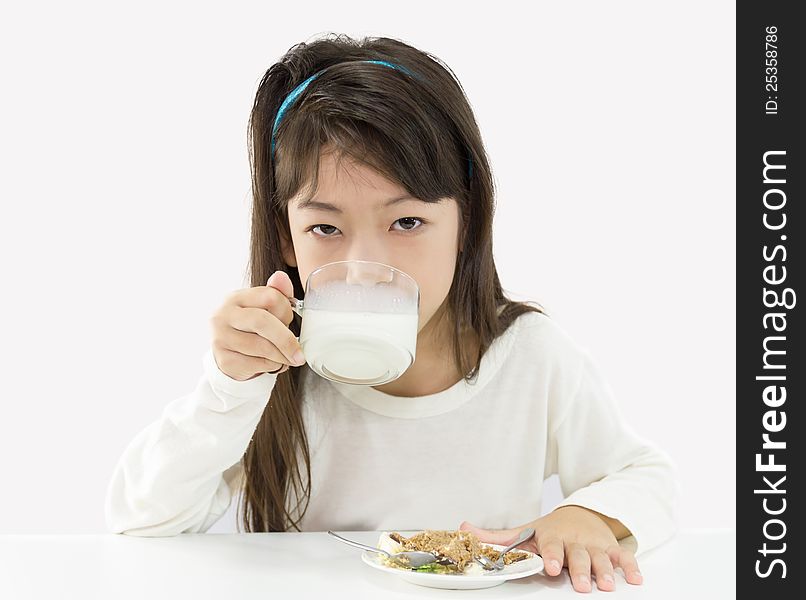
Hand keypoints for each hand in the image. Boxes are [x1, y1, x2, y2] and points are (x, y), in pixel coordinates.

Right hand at [209, 270, 305, 380]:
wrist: (229, 355)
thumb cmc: (251, 329)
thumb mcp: (263, 309)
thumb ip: (276, 294)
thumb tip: (281, 277)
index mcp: (236, 297)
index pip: (270, 296)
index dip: (286, 311)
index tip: (289, 321)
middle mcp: (224, 315)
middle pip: (263, 322)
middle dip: (286, 340)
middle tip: (299, 354)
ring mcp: (221, 338)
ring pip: (262, 347)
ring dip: (281, 356)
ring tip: (287, 359)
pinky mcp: (224, 360)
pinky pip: (257, 364)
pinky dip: (271, 366)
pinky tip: (271, 363)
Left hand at [460, 506, 641, 592]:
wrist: (581, 514)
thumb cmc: (550, 529)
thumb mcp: (524, 530)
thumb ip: (496, 537)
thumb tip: (462, 529)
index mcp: (553, 537)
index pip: (551, 547)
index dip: (551, 556)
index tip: (550, 566)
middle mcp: (575, 541)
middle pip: (579, 556)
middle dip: (582, 570)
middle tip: (583, 585)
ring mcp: (595, 544)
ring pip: (602, 558)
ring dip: (605, 571)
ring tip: (606, 585)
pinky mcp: (612, 548)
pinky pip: (624, 557)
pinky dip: (631, 566)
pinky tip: (635, 579)